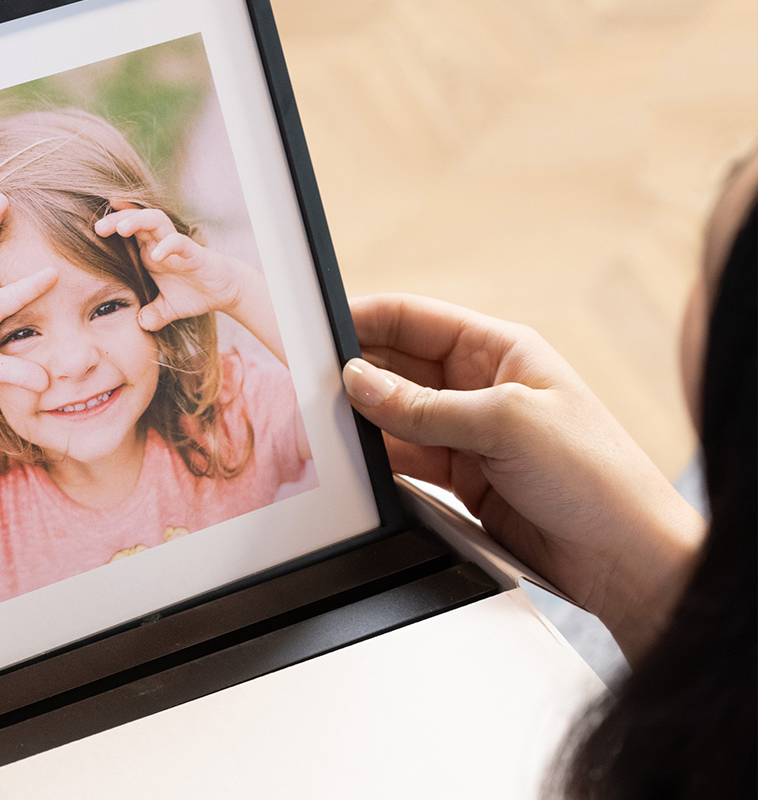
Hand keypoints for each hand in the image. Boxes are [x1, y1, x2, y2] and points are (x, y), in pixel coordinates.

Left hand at [95, 202, 242, 330]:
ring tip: (122, 228)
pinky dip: (168, 246)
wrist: (224, 290)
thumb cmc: (194, 293)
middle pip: (136, 220)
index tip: (89, 230)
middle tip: (99, 227)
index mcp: (149, 252)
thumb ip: (151, 315)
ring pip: (155, 221)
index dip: (110, 227)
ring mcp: (176, 246)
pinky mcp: (194, 253)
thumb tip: (139, 325)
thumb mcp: (167, 309)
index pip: (127, 232)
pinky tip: (157, 255)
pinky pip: (179, 243)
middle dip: (117, 219)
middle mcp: (160, 244)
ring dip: (138, 221)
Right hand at [342, 294, 704, 661]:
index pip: (413, 319)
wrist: (626, 559)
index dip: (363, 319)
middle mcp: (479, 386)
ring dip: (361, 423)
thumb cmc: (597, 477)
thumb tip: (359, 381)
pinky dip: (376, 462)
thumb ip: (424, 405)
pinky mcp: (461, 480)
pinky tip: (352, 466)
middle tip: (307, 388)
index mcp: (500, 350)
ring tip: (321, 429)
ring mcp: (468, 434)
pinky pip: (403, 460)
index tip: (317, 332)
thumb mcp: (506, 424)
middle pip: (396, 366)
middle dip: (353, 374)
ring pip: (394, 417)